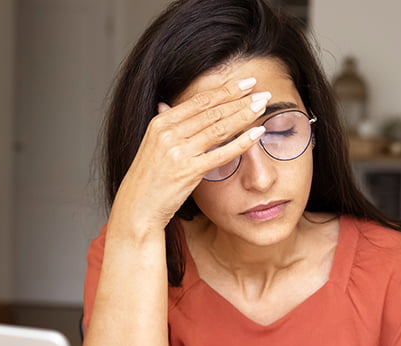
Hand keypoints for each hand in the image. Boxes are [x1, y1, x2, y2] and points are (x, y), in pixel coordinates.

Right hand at [111, 76, 270, 230]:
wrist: (137, 207)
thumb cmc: (148, 179)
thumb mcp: (152, 145)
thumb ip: (165, 126)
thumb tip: (165, 105)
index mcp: (161, 123)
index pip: (199, 101)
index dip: (225, 90)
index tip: (245, 83)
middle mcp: (168, 134)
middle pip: (212, 111)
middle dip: (240, 99)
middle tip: (262, 92)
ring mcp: (178, 152)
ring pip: (219, 128)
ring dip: (244, 115)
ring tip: (262, 105)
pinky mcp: (188, 171)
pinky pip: (221, 153)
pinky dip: (242, 142)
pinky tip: (257, 133)